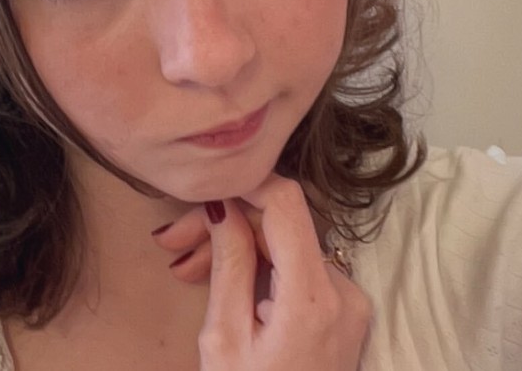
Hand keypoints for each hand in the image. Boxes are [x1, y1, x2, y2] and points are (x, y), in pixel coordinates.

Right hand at [156, 177, 370, 369]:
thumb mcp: (224, 338)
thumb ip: (229, 264)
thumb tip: (224, 205)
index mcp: (314, 299)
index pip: (287, 204)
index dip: (245, 184)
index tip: (206, 190)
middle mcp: (344, 292)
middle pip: (282, 227)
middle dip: (226, 226)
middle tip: (172, 243)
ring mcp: (349, 302)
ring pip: (286, 247)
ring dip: (238, 247)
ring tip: (185, 267)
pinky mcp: (345, 310)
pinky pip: (299, 269)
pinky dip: (261, 268)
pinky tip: (221, 278)